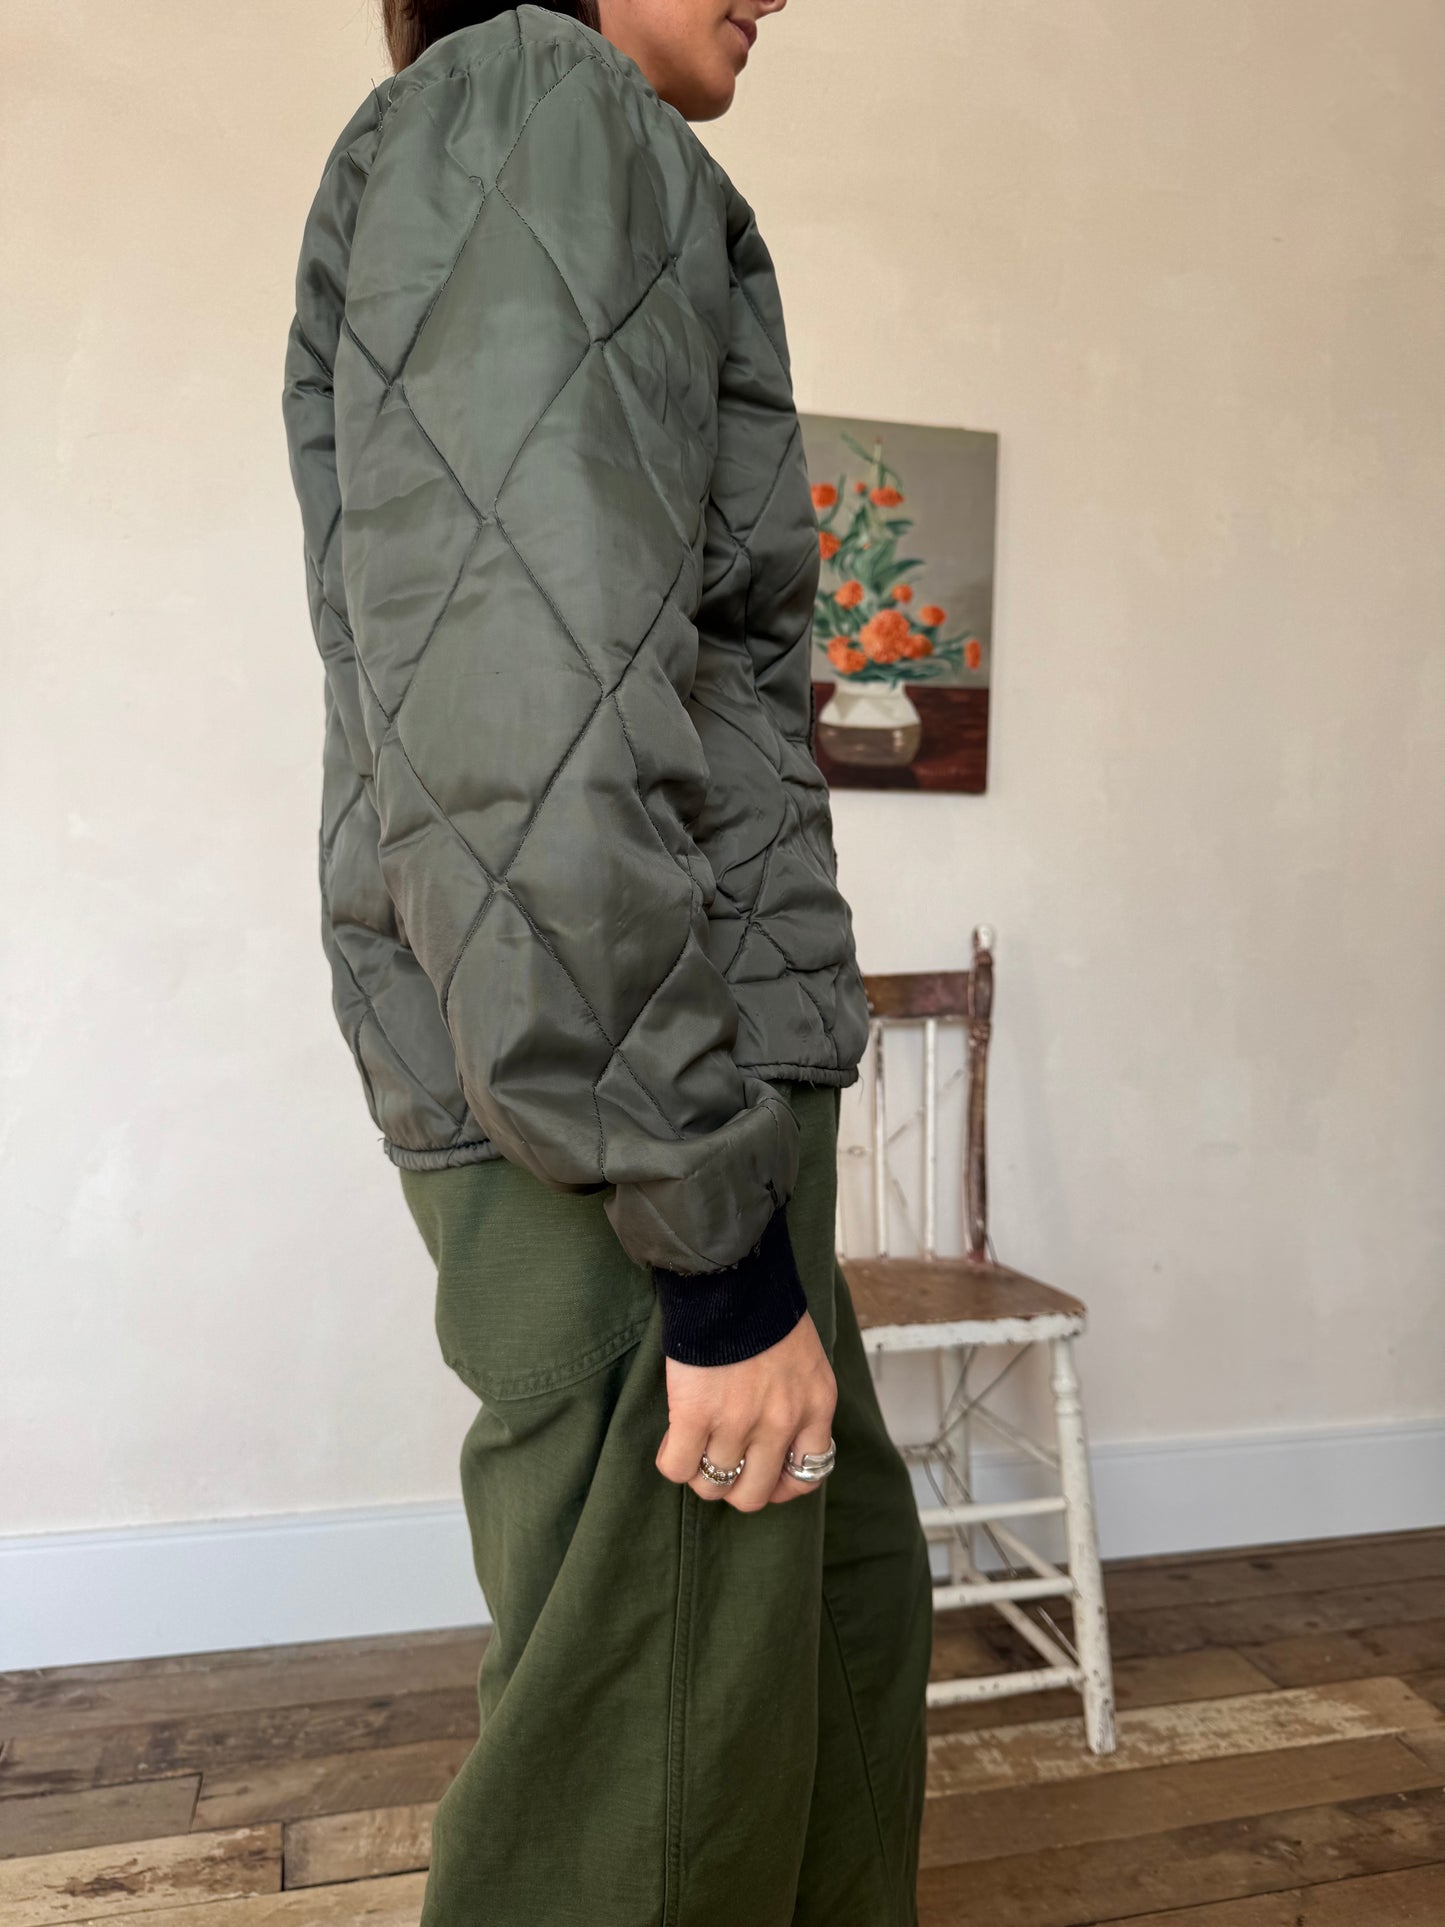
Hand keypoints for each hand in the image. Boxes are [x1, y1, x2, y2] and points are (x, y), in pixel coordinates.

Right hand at [654, 1312, 836, 1510]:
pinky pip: (677, 1467)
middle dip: (734, 1486)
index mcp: (816, 1406)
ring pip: (713, 1486)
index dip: (779, 1485)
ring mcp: (739, 1423)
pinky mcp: (696, 1415)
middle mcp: (782, 1423)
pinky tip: (674, 1439)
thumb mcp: (805, 1359)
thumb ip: (797, 1400)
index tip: (762, 1475)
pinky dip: (672, 1461)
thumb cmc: (765, 1310)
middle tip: (721, 1461)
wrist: (732, 1277)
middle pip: (753, 1494)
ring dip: (699, 1471)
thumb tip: (772, 1436)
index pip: (807, 1476)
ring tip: (693, 1444)